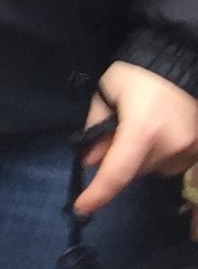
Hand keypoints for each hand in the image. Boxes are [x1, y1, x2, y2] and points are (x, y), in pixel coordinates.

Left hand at [75, 61, 197, 214]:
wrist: (179, 60)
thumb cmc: (137, 73)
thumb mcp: (106, 94)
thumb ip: (96, 129)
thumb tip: (92, 161)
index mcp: (142, 131)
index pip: (117, 173)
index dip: (98, 194)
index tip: (81, 208)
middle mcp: (171, 145)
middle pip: (135, 171)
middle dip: (120, 159)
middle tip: (115, 133)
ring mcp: (192, 149)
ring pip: (155, 169)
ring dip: (142, 158)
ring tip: (142, 127)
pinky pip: (175, 163)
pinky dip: (161, 155)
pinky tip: (159, 132)